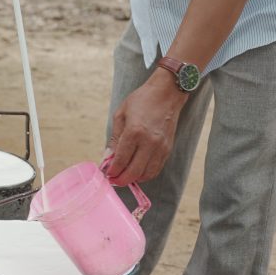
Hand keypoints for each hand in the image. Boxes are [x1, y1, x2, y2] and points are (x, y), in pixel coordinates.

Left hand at [105, 69, 189, 185]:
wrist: (166, 94)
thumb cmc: (141, 101)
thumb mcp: (121, 114)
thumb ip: (115, 137)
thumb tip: (108, 156)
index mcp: (134, 132)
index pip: (122, 159)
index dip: (113, 170)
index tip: (107, 174)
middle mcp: (149, 142)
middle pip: (134, 171)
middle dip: (122, 179)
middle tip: (114, 181)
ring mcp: (161, 147)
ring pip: (147, 173)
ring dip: (134, 179)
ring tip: (124, 177)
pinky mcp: (168, 149)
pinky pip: (157, 168)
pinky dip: (146, 174)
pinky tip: (138, 172)